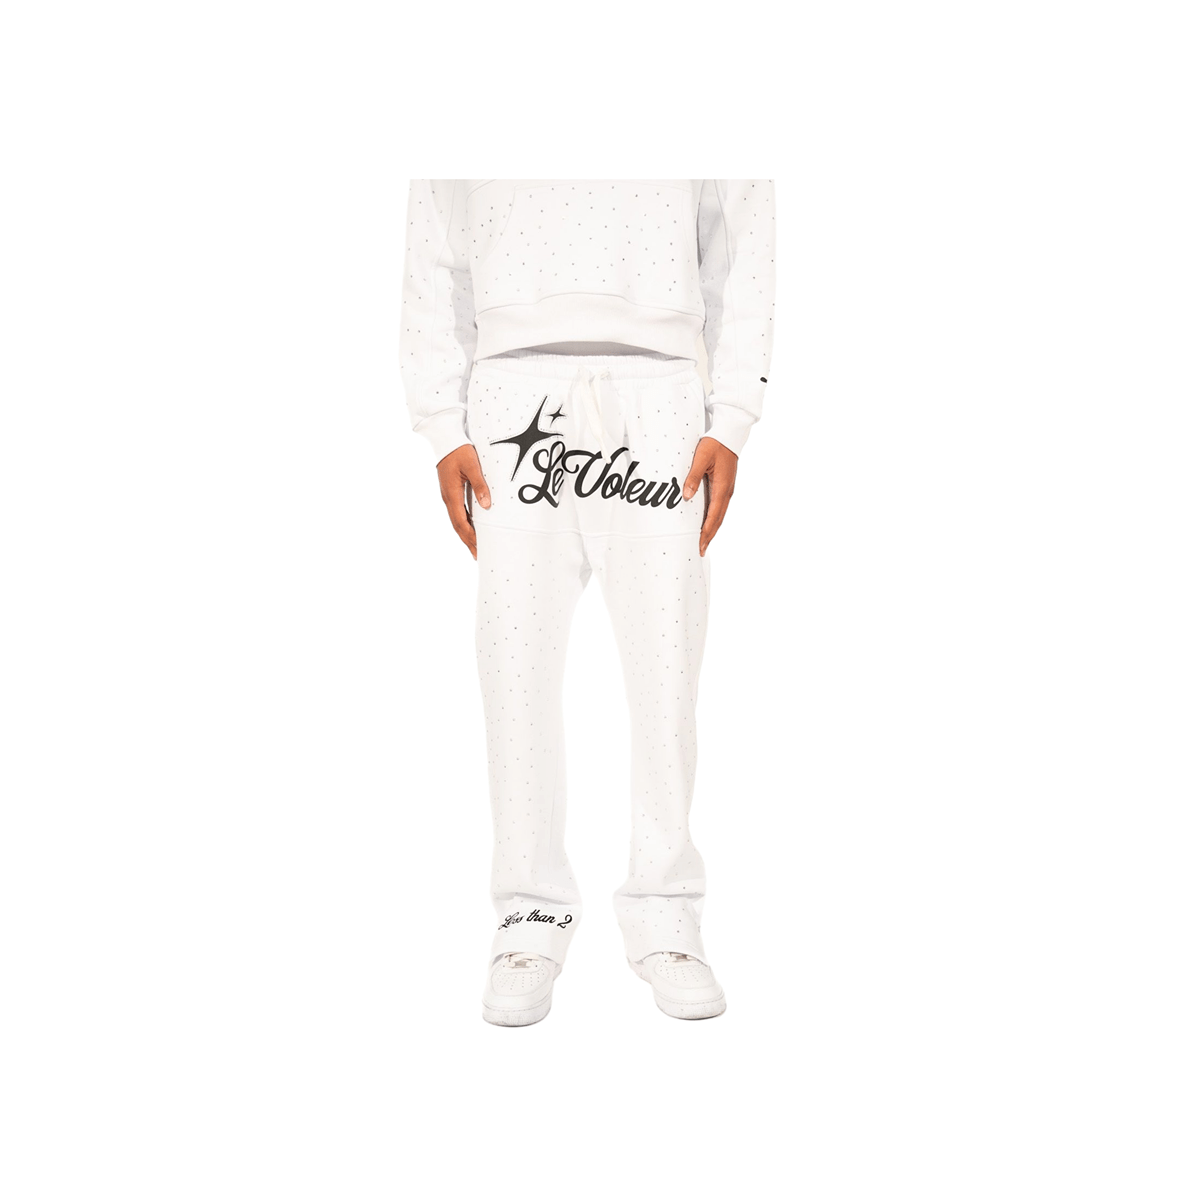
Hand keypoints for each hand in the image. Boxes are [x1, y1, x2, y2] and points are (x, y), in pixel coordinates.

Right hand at [436, 444, 490, 558]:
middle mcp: (448, 498)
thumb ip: (480, 485)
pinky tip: (471, 527)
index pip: (461, 522)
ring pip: (457, 520)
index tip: (479, 548)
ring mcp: (448, 495)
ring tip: (474, 547)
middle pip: (458, 525)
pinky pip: (457, 512)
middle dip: (468, 541)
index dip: (470, 537)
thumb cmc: (458, 450)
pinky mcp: (451, 491)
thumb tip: (486, 505)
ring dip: (466, 534)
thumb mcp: (472, 465)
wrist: (445, 438)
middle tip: (477, 556)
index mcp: (451, 494)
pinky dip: (464, 523)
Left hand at [682, 437, 737, 556]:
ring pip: (719, 515)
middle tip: (700, 550)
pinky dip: (713, 518)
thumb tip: (687, 496)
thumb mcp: (701, 458)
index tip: (700, 544)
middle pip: (718, 520)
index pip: (713, 516)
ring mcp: (727, 490)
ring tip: (703, 541)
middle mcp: (727, 492)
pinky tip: (707, 523)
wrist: (729, 434)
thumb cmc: (715, 444)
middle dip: (709, 536)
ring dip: (711, 529)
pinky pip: (719, 507)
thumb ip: (693, 477)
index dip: (706, 532)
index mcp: (722, 487)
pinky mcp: (725, 486)